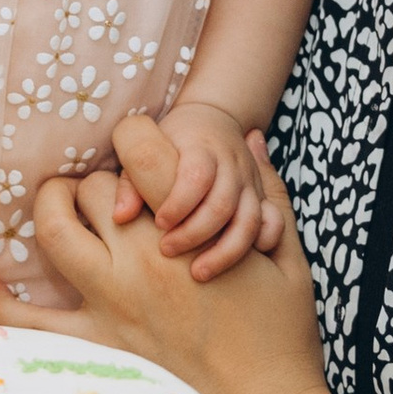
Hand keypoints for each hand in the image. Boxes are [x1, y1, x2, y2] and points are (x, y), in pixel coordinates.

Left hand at [0, 126, 334, 393]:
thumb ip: (269, 194)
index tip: (142, 146)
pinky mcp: (97, 346)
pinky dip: (4, 305)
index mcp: (188, 229)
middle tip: (115, 198)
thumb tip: (254, 140)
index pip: (141, 149)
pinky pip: (32, 323)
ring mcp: (112, 302)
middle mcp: (140, 259)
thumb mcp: (289, 258)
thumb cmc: (282, 335)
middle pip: (95, 188)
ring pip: (54, 233)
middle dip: (104, 183)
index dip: (137, 135)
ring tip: (60, 211)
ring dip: (51, 212)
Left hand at [117, 102, 271, 279]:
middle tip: (167, 250)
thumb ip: (132, 183)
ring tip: (198, 273)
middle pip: (222, 204)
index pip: (196, 177)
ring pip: (249, 221)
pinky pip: (272, 225)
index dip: (178, 203)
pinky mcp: (262, 198)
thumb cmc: (172, 141)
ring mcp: (251, 183)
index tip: (159, 223)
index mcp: (203, 149)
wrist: (214, 120)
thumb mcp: (148, 150)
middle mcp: (232, 165)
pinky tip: (239, 267)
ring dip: (225, 251)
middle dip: (195, 233)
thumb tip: (120, 217)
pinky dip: (261, 245)